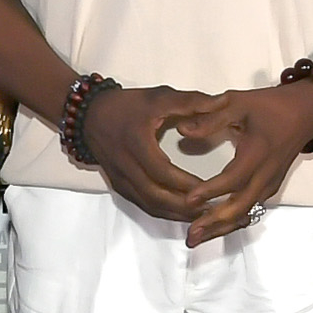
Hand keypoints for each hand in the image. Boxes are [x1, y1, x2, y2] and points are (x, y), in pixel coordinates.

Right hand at [71, 84, 224, 222]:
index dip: (188, 184)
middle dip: (185, 206)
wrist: (90, 115)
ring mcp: (120, 180)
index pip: (163, 172)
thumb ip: (192, 101)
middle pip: (157, 196)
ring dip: (176, 214)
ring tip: (203, 215)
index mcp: (136, 144)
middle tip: (213, 209)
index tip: (213, 188)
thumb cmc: (126, 105)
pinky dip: (163, 212)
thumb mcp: (159, 97)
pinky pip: (142, 205)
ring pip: (150, 205)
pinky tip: (182, 213)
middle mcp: (126, 166)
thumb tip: (223, 102)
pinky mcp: (119, 186)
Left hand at [171, 79, 312, 246]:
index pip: (233, 178)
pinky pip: (251, 207)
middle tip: (191, 235)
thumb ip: (210, 118)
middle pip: (241, 206)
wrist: (306, 111)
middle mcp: (267, 173)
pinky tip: (214, 227)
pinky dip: (232, 219)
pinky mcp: (272, 186)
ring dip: (222, 226)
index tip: (188, 200)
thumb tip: (182, 131)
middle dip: (215, 222)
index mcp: (258, 152)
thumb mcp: (237, 103)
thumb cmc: (269, 105)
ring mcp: (271, 182)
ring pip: (246, 211)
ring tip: (197, 237)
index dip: (210, 191)